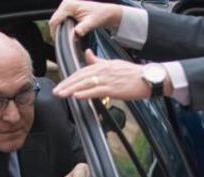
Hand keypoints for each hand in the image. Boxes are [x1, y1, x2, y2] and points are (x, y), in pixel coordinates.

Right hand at [50, 0, 123, 36]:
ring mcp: (67, 7)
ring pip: (57, 22)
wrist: (106, 13)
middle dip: (57, 33)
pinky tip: (70, 33)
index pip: (55, 20)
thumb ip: (83, 28)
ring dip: (61, 31)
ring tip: (69, 38)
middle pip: (54, 21)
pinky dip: (64, 29)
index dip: (55, 33)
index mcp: (69, 5)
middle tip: (65, 42)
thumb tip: (75, 33)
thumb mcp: (92, 23)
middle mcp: (66, 4)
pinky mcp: (68, 11)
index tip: (59, 43)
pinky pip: (61, 21)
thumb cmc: (100, 15)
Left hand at [54, 50, 169, 100]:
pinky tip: (77, 96)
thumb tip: (87, 54)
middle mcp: (103, 71)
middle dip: (67, 84)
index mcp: (102, 65)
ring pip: (86, 84)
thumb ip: (97, 60)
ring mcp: (108, 79)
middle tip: (56, 91)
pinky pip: (97, 91)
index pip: (81, 71)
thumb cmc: (131, 73)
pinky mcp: (113, 88)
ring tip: (62, 94)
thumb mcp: (112, 63)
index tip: (60, 84)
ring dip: (72, 89)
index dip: (70, 78)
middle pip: (81, 77)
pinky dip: (86, 93)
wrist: (147, 79)